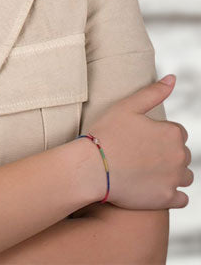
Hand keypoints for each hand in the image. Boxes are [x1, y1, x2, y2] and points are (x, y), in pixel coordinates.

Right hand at [88, 75, 192, 209]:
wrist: (92, 167)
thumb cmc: (106, 134)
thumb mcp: (127, 106)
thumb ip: (153, 92)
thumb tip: (173, 78)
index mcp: (172, 132)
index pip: (177, 132)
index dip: (158, 134)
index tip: (140, 138)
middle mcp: (180, 156)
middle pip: (182, 154)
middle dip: (166, 153)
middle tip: (139, 154)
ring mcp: (175, 179)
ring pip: (184, 176)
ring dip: (172, 173)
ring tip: (146, 170)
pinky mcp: (168, 199)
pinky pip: (181, 198)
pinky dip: (171, 193)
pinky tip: (152, 187)